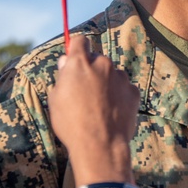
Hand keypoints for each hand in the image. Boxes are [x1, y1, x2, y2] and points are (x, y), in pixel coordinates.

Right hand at [48, 36, 139, 185]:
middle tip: (84, 90)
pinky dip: (119, 95)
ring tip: (99, 106)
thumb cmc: (72, 123)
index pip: (80, 41)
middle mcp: (102, 64)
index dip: (76, 49)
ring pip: (112, 73)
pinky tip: (111, 112)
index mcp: (79, 63)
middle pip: (97, 58)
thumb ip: (62, 76)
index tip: (74, 58)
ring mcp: (120, 77)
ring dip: (107, 83)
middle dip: (92, 69)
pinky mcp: (133, 91)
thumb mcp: (55, 99)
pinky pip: (124, 88)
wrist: (100, 145)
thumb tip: (65, 63)